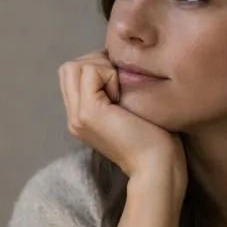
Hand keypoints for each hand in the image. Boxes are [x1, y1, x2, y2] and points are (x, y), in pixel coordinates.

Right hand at [58, 51, 184, 191]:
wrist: (158, 166)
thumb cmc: (155, 139)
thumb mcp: (129, 108)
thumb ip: (113, 90)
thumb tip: (115, 60)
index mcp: (81, 117)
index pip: (73, 74)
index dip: (97, 67)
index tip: (121, 81)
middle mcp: (73, 116)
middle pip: (68, 68)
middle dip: (96, 63)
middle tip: (120, 83)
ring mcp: (77, 115)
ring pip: (74, 66)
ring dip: (101, 68)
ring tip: (120, 91)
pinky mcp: (87, 113)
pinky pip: (89, 72)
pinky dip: (109, 74)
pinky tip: (123, 97)